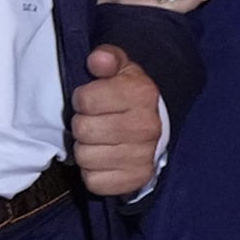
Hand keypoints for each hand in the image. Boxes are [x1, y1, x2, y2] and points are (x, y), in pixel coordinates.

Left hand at [70, 44, 160, 196]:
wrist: (158, 127)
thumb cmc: (131, 96)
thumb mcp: (121, 68)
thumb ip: (107, 58)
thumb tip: (97, 60)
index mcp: (141, 94)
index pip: (85, 100)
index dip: (82, 99)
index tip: (91, 100)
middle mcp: (146, 126)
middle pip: (83, 130)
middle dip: (82, 124)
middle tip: (94, 122)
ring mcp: (142, 156)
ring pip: (85, 157)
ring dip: (85, 149)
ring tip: (98, 141)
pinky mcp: (136, 180)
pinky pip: (94, 181)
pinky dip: (93, 172)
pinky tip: (104, 159)